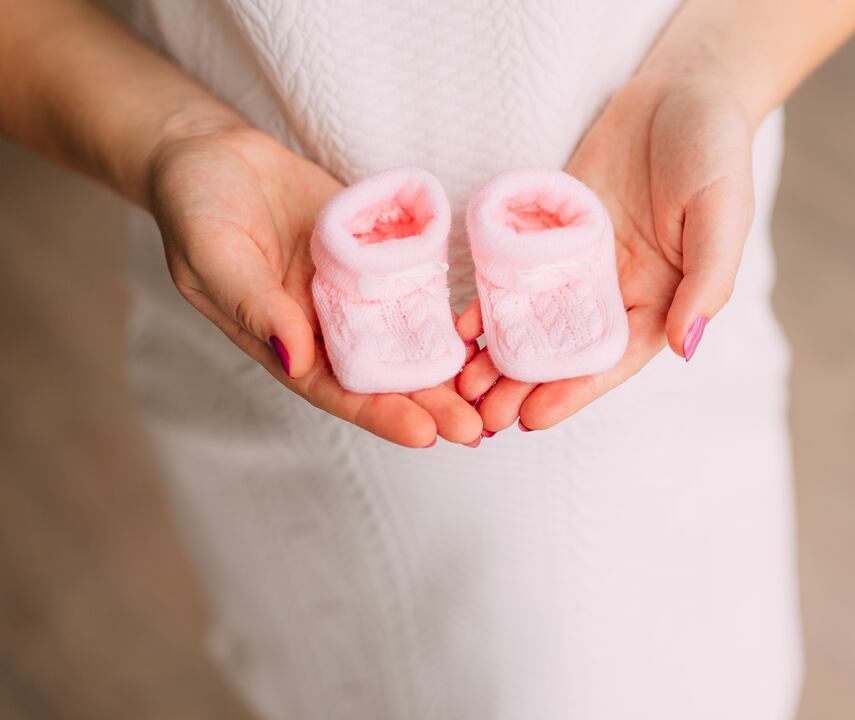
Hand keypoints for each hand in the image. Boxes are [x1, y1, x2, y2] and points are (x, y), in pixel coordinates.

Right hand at [148, 124, 481, 446]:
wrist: (212, 155)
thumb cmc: (196, 206)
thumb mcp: (213, 253)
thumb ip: (254, 305)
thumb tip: (296, 358)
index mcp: (281, 340)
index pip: (335, 389)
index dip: (380, 414)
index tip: (425, 435)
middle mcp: (323, 326)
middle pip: (382, 374)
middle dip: (429, 403)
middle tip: (477, 429)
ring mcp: (352, 293)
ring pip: (406, 338)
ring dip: (447, 366)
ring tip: (494, 390)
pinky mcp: (374, 256)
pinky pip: (413, 287)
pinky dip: (445, 309)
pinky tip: (485, 328)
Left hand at [455, 72, 755, 429]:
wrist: (684, 88)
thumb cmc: (716, 153)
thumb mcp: (723, 215)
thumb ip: (707, 280)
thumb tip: (683, 345)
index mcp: (662, 298)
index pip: (614, 358)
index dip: (575, 390)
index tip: (533, 419)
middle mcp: (617, 289)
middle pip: (567, 350)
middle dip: (526, 385)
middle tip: (479, 418)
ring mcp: (580, 261)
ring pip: (536, 318)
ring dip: (500, 354)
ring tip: (460, 385)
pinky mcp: (552, 228)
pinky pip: (518, 269)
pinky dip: (490, 297)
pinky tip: (460, 324)